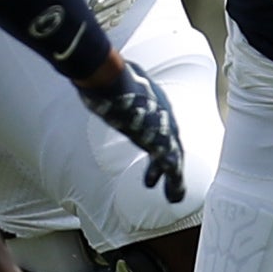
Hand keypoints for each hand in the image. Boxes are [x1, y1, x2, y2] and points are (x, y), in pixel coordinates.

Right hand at [80, 57, 185, 204]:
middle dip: (168, 165)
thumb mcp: (114, 80)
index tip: (153, 157)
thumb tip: (97, 86)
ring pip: (175, 158)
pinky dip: (174, 182)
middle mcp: (164, 115)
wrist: (109, 78)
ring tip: (173, 197)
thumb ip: (113, 88)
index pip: (161, 126)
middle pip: (171, 144)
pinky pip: (171, 167)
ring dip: (174, 179)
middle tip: (160, 182)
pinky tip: (174, 196)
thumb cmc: (107, 75)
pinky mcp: (158, 142)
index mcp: (155, 101)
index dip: (159, 143)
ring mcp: (163, 129)